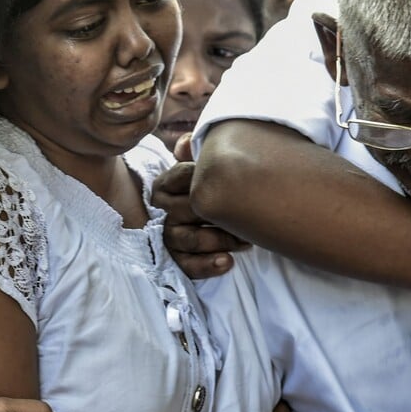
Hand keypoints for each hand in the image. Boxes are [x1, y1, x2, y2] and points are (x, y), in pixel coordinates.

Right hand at [151, 136, 247, 279]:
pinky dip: (206, 265)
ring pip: (185, 239)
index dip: (193, 177)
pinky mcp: (181, 261)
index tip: (221, 176)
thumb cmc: (223, 189)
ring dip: (216, 240)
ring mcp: (172, 237)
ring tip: (244, 242)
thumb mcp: (212, 167)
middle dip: (213, 213)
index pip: (172, 178)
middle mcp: (166, 212)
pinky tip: (227, 261)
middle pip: (182, 210)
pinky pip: (186, 265)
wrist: (238, 219)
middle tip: (244, 215)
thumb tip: (184, 146)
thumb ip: (199, 152)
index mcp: (167, 187)